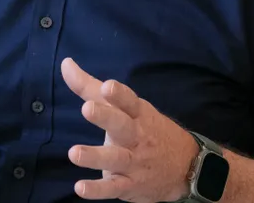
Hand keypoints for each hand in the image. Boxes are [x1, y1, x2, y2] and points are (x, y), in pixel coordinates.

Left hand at [61, 58, 199, 202]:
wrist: (187, 167)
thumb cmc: (146, 129)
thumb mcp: (125, 106)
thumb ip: (90, 87)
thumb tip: (65, 63)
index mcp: (137, 114)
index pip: (129, 101)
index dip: (119, 94)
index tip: (108, 86)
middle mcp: (136, 137)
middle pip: (122, 125)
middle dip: (106, 117)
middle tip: (87, 109)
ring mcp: (134, 162)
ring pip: (115, 158)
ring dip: (95, 156)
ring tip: (74, 153)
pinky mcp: (129, 184)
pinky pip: (113, 187)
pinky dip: (97, 189)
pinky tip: (80, 188)